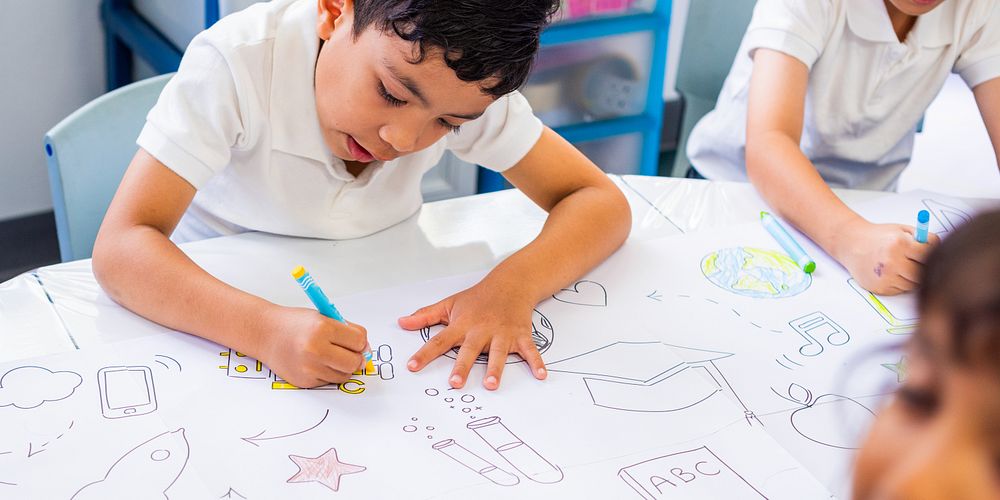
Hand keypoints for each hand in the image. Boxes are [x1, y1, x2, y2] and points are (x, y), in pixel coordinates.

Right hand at [259, 306, 368, 388]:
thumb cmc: (296, 324)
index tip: (356, 340)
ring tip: (331, 355)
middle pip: (354, 362)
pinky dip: (328, 373)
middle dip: (356, 357)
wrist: (266, 334)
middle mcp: (315, 350)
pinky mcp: (304, 381)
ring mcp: (309, 368)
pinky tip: (317, 362)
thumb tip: (366, 350)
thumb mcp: (323, 318)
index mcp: (322, 328)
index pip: (359, 340)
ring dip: (343, 367)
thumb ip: (346, 331)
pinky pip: (329, 381)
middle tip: (350, 352)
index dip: (360, 341)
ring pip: (344, 375)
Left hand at [399, 284, 546, 390]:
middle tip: (455, 383)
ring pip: (498, 352)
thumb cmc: (478, 298)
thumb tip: (402, 322)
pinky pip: (529, 350)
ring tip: (491, 384)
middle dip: (462, 366)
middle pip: (469, 350)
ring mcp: (502, 333)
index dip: (424, 354)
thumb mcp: (450, 304)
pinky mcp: (520, 335)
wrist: (510, 284)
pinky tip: (540, 375)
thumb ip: (425, 316)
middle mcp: (481, 330)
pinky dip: (536, 362)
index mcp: (462, 324)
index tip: (412, 366)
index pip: (439, 340)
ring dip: (495, 368)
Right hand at [835, 221, 940, 294]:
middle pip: (924, 272)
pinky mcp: (881, 288)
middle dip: (924, 266)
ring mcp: (886, 277)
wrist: (851, 244)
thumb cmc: (878, 236)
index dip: (932, 250)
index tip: (928, 248)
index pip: (930, 253)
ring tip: (904, 265)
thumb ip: (922, 238)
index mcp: (899, 244)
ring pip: (914, 284)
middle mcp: (892, 262)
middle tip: (918, 260)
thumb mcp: (901, 230)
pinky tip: (893, 272)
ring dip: (913, 276)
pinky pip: (902, 289)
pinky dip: (902, 282)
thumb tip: (944, 250)